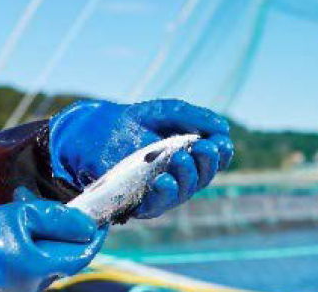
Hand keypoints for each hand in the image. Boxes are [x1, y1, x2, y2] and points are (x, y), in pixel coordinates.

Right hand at [0, 187, 106, 291]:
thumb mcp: (17, 218)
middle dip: (59, 224)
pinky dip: (20, 240)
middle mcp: (36, 284)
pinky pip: (22, 260)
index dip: (92, 230)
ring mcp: (18, 287)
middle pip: (62, 252)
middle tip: (44, 200)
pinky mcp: (3, 284)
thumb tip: (86, 223)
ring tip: (17, 205)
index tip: (95, 212)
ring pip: (40, 254)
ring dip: (37, 229)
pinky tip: (2, 224)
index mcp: (44, 268)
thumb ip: (54, 218)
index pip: (84, 251)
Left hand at [49, 99, 233, 218]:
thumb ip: (194, 117)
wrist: (94, 129)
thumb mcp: (166, 112)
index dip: (221, 154)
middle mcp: (179, 176)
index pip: (213, 160)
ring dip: (187, 176)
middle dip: (207, 163)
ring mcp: (159, 191)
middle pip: (203, 177)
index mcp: (189, 155)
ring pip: (183, 192)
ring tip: (180, 159)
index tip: (221, 142)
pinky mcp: (138, 202)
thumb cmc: (133, 122)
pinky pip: (156, 205)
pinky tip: (163, 179)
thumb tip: (223, 128)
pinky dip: (163, 193)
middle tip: (204, 148)